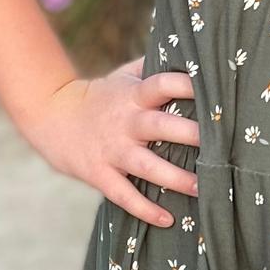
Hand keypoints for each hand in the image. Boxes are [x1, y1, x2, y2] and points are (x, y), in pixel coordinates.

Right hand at [19, 53, 200, 227]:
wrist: (50, 116)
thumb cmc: (99, 97)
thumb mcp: (122, 77)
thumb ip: (152, 67)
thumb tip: (189, 51)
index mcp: (133, 95)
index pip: (162, 85)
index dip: (186, 85)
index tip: (213, 90)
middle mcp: (126, 122)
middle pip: (161, 126)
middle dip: (189, 133)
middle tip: (219, 142)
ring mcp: (112, 150)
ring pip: (148, 166)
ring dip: (175, 178)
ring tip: (202, 187)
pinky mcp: (100, 174)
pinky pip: (124, 195)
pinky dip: (145, 209)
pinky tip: (168, 219)